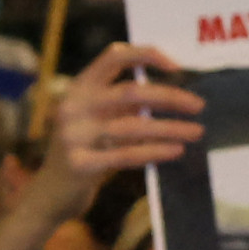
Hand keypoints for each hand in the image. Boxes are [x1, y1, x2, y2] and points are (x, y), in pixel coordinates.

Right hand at [0, 44, 200, 249]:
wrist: (50, 194)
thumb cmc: (84, 151)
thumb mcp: (95, 119)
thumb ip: (121, 103)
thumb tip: (171, 89)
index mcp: (78, 88)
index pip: (113, 57)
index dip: (146, 55)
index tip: (177, 66)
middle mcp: (73, 107)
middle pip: (130, 92)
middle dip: (170, 97)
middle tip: (198, 105)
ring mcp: (73, 136)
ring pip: (132, 126)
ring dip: (171, 128)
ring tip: (196, 131)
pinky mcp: (79, 164)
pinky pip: (126, 155)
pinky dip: (154, 151)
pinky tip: (176, 151)